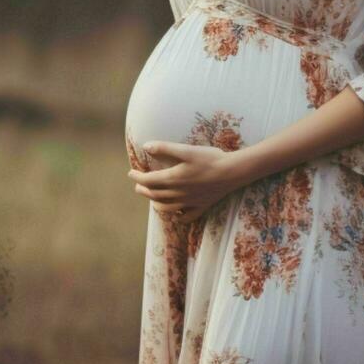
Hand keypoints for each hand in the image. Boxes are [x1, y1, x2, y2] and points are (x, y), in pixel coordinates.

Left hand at [128, 141, 247, 224]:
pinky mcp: (201, 206)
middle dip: (144, 190)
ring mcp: (190, 202)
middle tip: (138, 185)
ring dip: (156, 203)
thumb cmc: (209, 158)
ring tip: (152, 199)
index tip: (131, 173)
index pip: (148, 180)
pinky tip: (176, 214)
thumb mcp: (186, 150)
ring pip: (167, 207)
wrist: (232, 172)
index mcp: (172, 179)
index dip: (137, 177)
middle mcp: (178, 194)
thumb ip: (165, 148)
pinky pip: (186, 216)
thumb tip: (146, 146)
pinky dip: (178, 217)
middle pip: (154, 195)